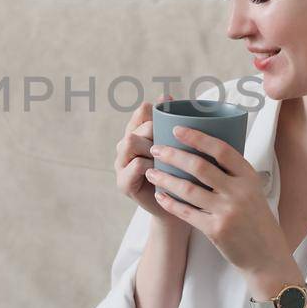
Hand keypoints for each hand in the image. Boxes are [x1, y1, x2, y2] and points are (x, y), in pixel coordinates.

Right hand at [114, 97, 188, 226]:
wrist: (181, 209)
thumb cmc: (184, 176)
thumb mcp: (183, 149)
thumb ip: (180, 128)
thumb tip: (177, 98)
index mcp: (138, 136)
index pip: (140, 114)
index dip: (153, 109)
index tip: (170, 107)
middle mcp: (125, 149)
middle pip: (136, 126)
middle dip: (153, 129)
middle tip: (171, 140)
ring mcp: (121, 166)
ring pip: (131, 141)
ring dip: (151, 145)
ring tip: (166, 155)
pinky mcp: (123, 183)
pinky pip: (137, 164)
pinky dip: (151, 164)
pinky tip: (162, 170)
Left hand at [145, 126, 290, 276]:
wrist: (266, 255)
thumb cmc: (256, 219)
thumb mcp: (252, 190)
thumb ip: (232, 173)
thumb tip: (204, 148)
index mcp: (248, 176)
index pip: (221, 150)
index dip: (197, 137)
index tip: (177, 129)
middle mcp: (239, 191)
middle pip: (199, 166)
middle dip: (173, 155)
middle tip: (156, 149)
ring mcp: (227, 211)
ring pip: (188, 189)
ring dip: (165, 178)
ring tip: (151, 172)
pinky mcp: (216, 230)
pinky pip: (186, 212)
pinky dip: (170, 202)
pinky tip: (160, 195)